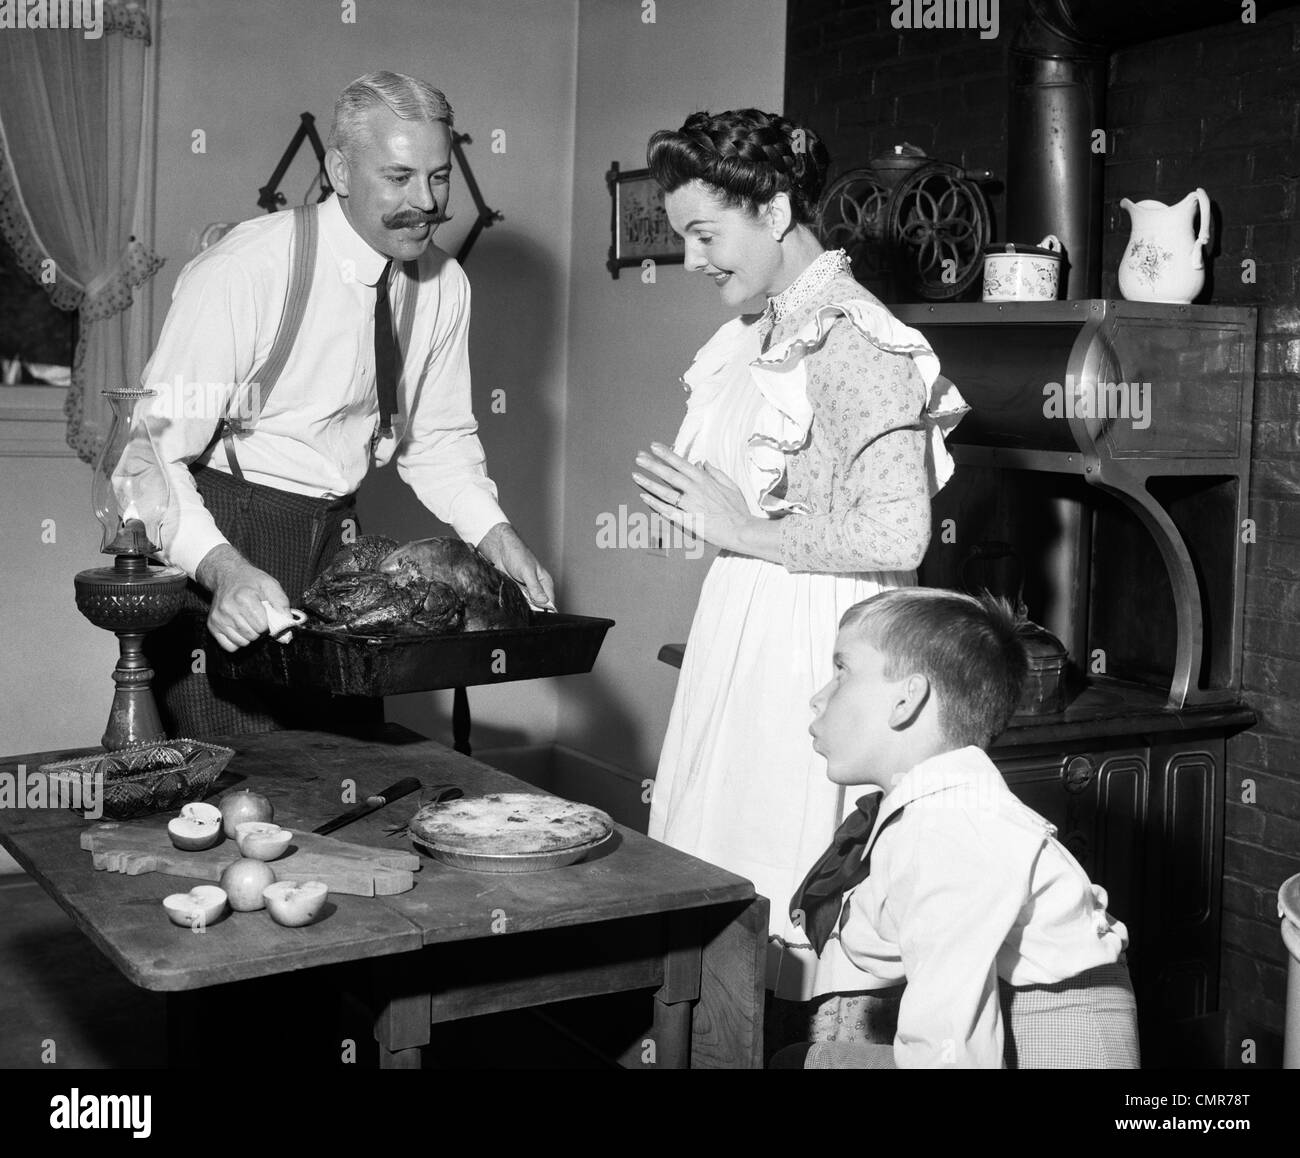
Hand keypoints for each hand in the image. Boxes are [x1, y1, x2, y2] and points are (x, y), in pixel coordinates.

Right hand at [196, 544, 290, 651]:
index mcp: (244, 598)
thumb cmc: (251, 581)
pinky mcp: (212, 626)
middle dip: (259, 630)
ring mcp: (218, 618)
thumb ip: (282, 604)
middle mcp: (228, 609)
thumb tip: (288, 623)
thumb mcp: (270, 585)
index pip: (262, 626)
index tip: (266, 615)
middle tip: (257, 618)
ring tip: (248, 622)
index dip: (268, 623)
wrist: (227, 576)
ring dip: (249, 636)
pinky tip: (239, 628)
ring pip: (242, 642)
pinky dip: (237, 641)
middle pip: (252, 635)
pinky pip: (229, 646)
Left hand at [476, 522, 555, 609]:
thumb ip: (535, 589)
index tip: (535, 612)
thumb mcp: (527, 572)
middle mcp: (537, 587)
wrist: (499, 549)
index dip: (544, 609)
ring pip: (528, 604)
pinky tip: (512, 598)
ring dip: (523, 605)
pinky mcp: (516, 590)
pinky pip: (518, 600)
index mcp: (545, 582)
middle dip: (533, 608)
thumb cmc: (516, 554)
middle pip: (539, 605)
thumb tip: (544, 602)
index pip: (550, 602)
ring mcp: (526, 589)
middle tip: (524, 604)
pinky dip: (515, 601)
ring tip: (517, 597)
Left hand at [633, 443, 757, 553]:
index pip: (682, 463)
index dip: (667, 454)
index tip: (654, 446)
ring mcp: (690, 506)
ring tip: (635, 475)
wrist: (741, 530)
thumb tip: (701, 463)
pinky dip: (655, 504)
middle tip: (639, 457)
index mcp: (705, 481)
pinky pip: (668, 511)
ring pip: (665, 492)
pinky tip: (644, 497)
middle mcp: (695, 491)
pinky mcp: (688, 521)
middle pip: (670, 475)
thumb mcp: (730, 485)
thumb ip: (715, 472)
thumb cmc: (738, 509)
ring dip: (649, 483)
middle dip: (653, 464)